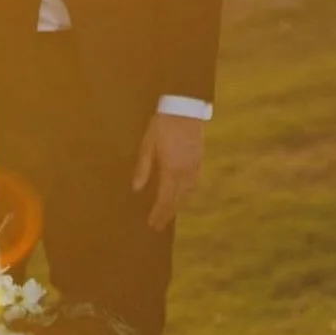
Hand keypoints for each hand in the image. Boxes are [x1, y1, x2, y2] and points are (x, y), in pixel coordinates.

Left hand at [132, 113, 203, 231]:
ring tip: (168, 213)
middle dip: (167, 214)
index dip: (158, 213)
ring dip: (177, 204)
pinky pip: (192, 183)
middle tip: (159, 226)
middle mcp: (184, 173)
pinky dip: (185, 193)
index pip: (164, 199)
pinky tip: (181, 194)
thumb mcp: (148, 144)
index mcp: (170, 170)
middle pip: (176, 199)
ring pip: (186, 193)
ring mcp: (194, 167)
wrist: (184, 109)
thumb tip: (136, 188)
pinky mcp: (199, 160)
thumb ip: (143, 168)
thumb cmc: (162, 125)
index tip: (152, 225)